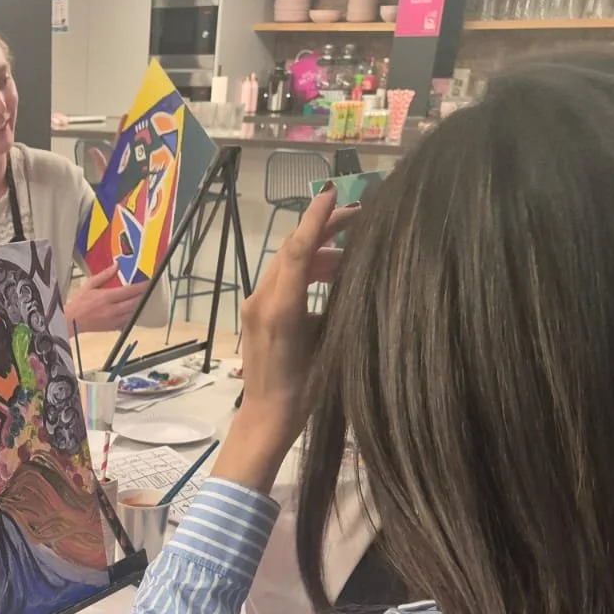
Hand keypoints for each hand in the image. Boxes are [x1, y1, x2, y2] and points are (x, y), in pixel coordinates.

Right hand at [66, 266, 149, 332]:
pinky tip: (131, 310)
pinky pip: (127, 321)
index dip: (140, 286)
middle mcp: (112, 309)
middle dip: (142, 296)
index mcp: (106, 297)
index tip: (147, 282)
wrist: (72, 321)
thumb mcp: (90, 284)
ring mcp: (113, 320)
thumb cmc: (79, 303)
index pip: (129, 291)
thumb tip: (116, 266)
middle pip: (134, 302)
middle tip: (146, 290)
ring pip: (132, 312)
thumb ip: (105, 275)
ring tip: (140, 299)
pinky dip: (131, 315)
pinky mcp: (112, 327)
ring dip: (138, 305)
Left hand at [214, 187, 353, 493]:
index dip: (317, 220)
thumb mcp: (326, 349)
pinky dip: (305, 269)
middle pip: (291, 250)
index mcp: (280, 310)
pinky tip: (330, 275)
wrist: (265, 419)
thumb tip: (353, 276)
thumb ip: (334, 309)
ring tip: (350, 249)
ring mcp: (255, 307)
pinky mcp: (256, 315)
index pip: (298, 250)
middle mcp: (262, 301)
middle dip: (322, 229)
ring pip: (286, 263)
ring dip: (316, 251)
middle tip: (358, 218)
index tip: (334, 193)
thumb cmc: (302, 394)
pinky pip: (281, 280)